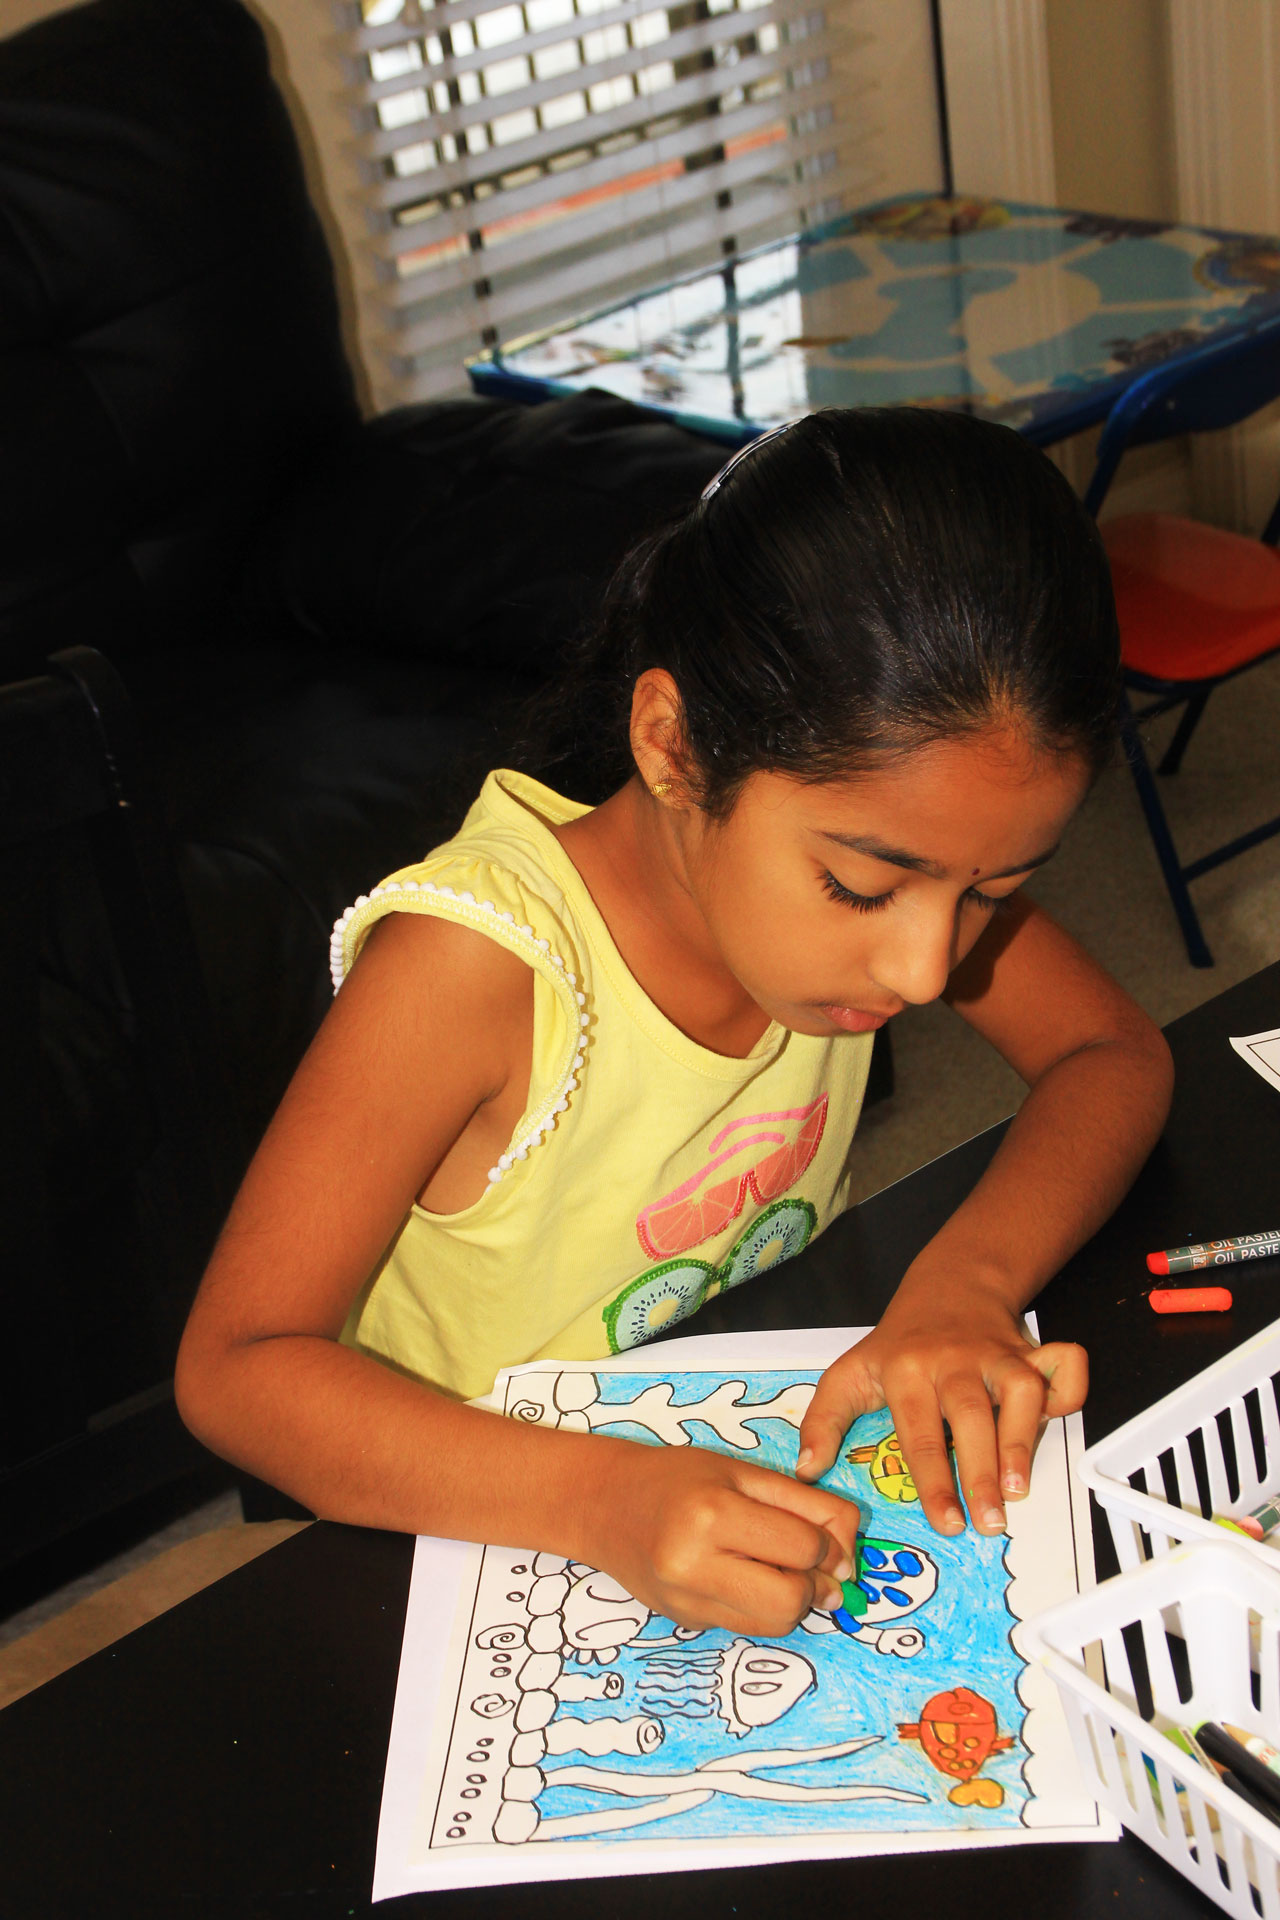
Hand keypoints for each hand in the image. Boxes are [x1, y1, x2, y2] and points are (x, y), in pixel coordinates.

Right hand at [586, 1440, 862, 1634]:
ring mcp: (686, 1600)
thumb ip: (803, 1504)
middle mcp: (695, 1564)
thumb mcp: (742, 1471)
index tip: (827, 1539)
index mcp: (713, 1513)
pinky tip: (748, 1579)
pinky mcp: (685, 1622)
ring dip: (793, 1601)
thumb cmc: (677, 1477)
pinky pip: (748, 1627)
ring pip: (774, 1624)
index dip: (829, 1546)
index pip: (803, 1547)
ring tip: (777, 1569)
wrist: (603, 1504)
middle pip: (792, 1601)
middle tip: (809, 1564)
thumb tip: (849, 1554)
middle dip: (814, 1584)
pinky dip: (763, 1608)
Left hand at [794, 1289, 1086, 1538]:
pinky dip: (1069, 1390)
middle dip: (980, 1472)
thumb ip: (824, 1419)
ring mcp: (995, 1354)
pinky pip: (1062, 1367)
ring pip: (1019, 1392)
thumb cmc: (899, 1344)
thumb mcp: (850, 1372)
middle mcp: (952, 1361)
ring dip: (1023, 1441)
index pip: (919, 1432)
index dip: (933, 1481)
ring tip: (1018, 1490)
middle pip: (970, 1416)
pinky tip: (1058, 1423)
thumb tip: (808, 1469)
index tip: (945, 1523)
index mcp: (905, 1371)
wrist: (947, 1286)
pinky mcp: (1030, 1351)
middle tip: (988, 1522)